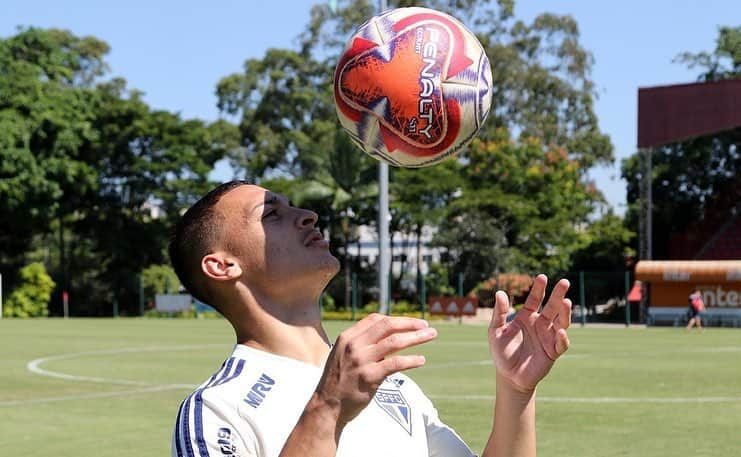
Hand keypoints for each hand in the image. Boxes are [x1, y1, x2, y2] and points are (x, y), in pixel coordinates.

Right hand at [314, 313, 436, 428]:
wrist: (326, 406)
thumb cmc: (339, 381)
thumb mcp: (343, 355)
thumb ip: (363, 344)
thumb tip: (392, 338)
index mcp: (348, 337)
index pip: (376, 319)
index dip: (397, 319)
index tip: (412, 323)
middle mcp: (354, 345)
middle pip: (387, 326)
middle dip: (410, 323)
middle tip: (426, 326)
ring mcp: (361, 361)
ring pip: (395, 342)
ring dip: (416, 338)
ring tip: (431, 336)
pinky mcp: (370, 377)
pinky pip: (396, 364)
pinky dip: (411, 360)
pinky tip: (421, 360)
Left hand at [488, 274, 570, 392]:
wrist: (509, 376)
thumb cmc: (502, 352)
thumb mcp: (496, 331)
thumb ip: (499, 313)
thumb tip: (499, 292)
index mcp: (527, 317)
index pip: (535, 299)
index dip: (539, 289)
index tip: (542, 277)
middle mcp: (540, 324)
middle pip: (552, 306)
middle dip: (558, 294)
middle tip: (565, 282)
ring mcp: (548, 337)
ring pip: (561, 322)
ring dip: (565, 313)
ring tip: (567, 302)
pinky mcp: (553, 351)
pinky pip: (561, 343)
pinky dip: (562, 338)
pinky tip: (561, 331)